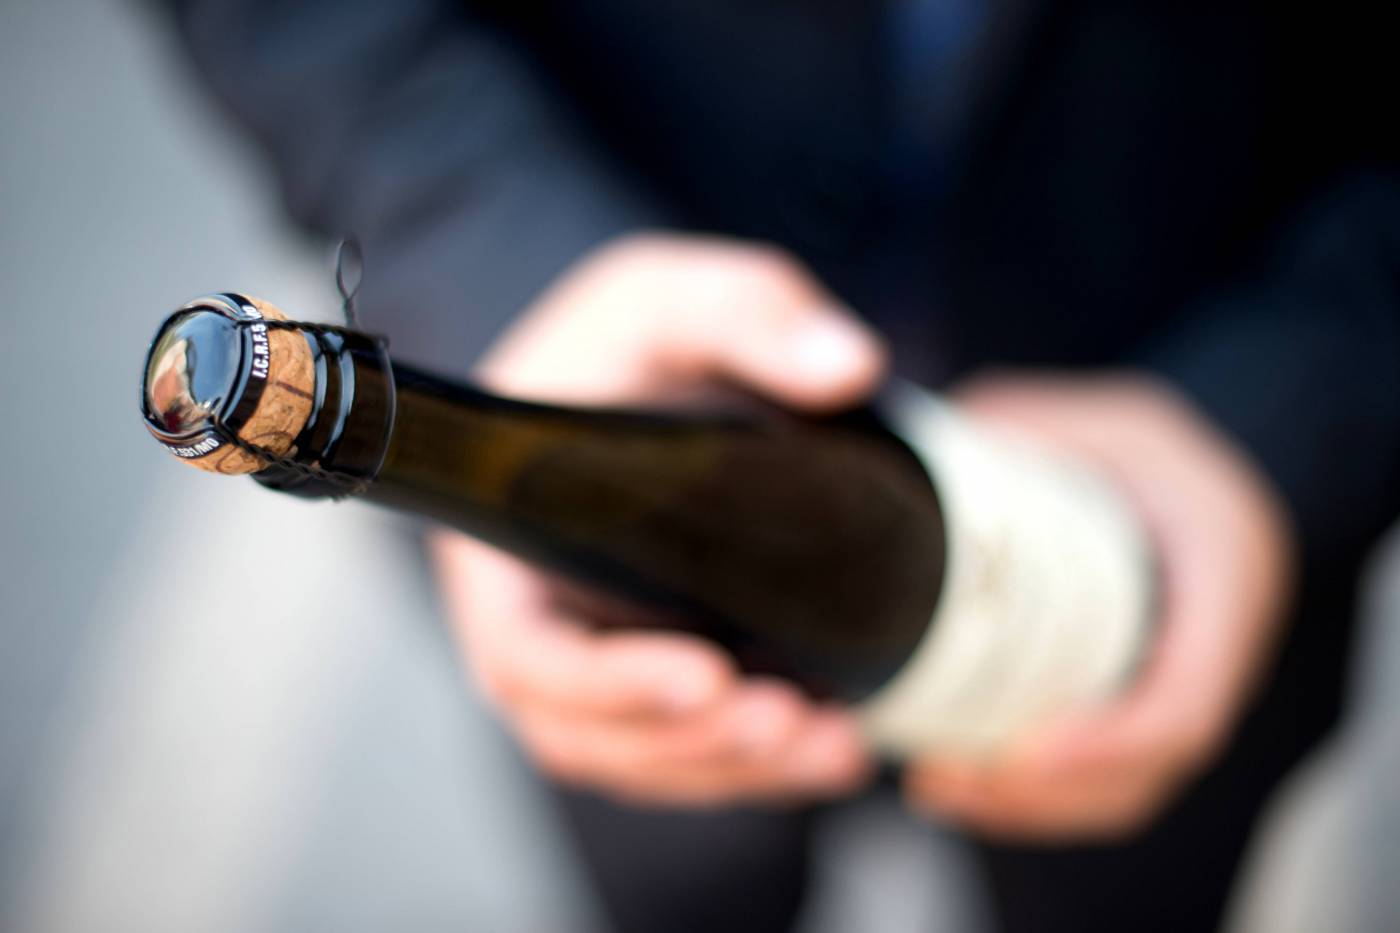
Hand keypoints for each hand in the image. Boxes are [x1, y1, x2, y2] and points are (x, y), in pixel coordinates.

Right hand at [434, 233, 885, 806]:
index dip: (603, 684)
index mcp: (503, 535)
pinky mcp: (647, 668)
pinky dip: (752, 766)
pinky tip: (834, 752)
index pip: (522, 649)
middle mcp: (534, 612)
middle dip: (683, 744)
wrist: (648, 373)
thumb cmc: (634, 338)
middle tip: (782, 718)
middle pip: (581, 728)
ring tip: (827, 746)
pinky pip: (680, 749)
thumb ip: (750, 313)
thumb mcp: (676, 296)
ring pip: (636, 756)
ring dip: (727, 769)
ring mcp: (591, 650)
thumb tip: (846, 368)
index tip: (704, 678)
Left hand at [904, 374, 1293, 840]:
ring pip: (1118, 790)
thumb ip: (1015, 426)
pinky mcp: (1141, 712)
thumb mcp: (1100, 419)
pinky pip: (1100, 779)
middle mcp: (1214, 653)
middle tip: (940, 778)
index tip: (1018, 749)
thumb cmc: (1146, 447)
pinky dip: (1031, 795)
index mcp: (1222, 573)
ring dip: (1025, 807)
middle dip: (1041, 793)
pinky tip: (956, 781)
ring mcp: (1180, 692)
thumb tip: (900, 453)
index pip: (1184, 701)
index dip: (1109, 743)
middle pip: (1142, 771)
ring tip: (935, 787)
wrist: (1196, 479)